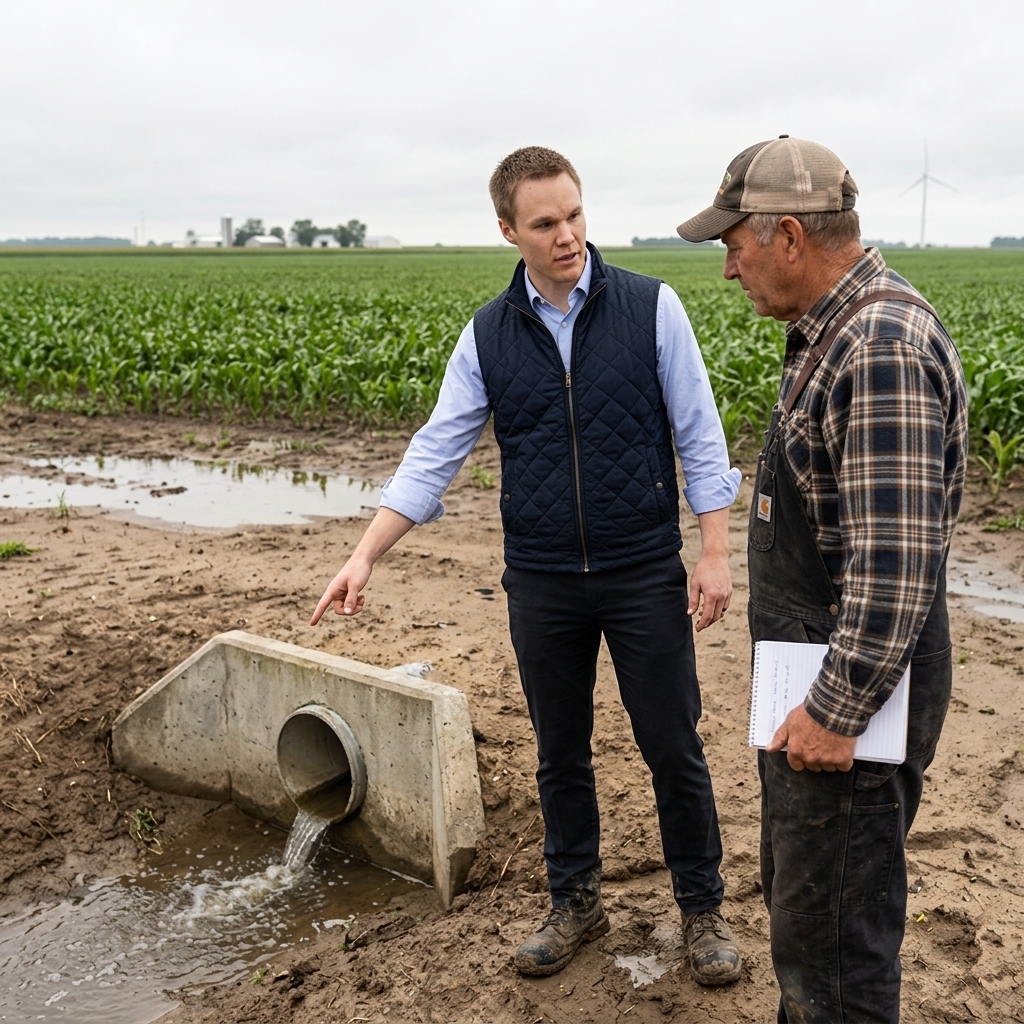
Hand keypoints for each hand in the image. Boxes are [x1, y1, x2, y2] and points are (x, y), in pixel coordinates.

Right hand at [308, 507, 414, 625]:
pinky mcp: (348, 592)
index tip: (312, 624)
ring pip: (346, 608)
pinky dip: (357, 603)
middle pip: (340, 610)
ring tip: (363, 599)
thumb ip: (351, 599)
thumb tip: (347, 612)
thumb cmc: (358, 570)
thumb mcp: (355, 585)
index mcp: (333, 590)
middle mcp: (335, 593)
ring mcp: (342, 593)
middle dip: (350, 611)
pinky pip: (350, 604)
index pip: (322, 605)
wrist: (363, 560)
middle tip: (361, 605)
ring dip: (355, 607)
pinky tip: (362, 597)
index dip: (317, 614)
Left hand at [688, 552, 731, 630]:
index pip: (707, 616)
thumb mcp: (694, 584)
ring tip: (703, 616)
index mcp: (711, 595)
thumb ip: (692, 600)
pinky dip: (719, 610)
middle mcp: (721, 596)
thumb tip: (690, 614)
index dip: (702, 624)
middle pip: (715, 616)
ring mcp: (727, 594)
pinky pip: (725, 605)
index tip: (697, 629)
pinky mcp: (730, 591)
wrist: (715, 558)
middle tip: (699, 625)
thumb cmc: (702, 570)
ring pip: (721, 612)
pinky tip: (711, 608)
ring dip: (713, 617)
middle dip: (707, 623)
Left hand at [767, 704, 856, 771]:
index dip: (801, 759)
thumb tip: (769, 749)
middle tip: (821, 744)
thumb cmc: (809, 713)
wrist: (832, 708)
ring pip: (829, 768)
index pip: (796, 765)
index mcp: (796, 751)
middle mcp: (810, 758)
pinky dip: (844, 760)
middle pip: (813, 767)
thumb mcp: (789, 722)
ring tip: (833, 744)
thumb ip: (779, 738)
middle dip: (816, 758)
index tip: (806, 752)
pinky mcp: (843, 759)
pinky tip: (844, 748)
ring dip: (831, 760)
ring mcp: (827, 760)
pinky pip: (844, 767)